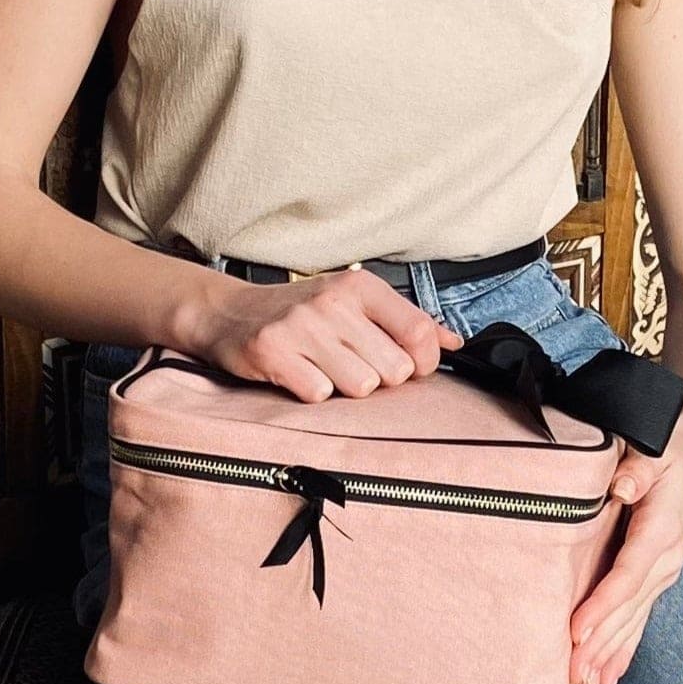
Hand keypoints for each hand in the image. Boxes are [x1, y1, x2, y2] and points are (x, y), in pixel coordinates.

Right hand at [183, 266, 456, 400]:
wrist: (229, 312)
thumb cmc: (300, 312)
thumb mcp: (354, 304)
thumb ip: (407, 321)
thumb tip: (453, 342)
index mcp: (360, 288)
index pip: (419, 333)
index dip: (422, 363)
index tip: (406, 368)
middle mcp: (333, 303)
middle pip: (393, 370)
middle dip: (377, 378)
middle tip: (350, 365)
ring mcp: (302, 328)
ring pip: (360, 386)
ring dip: (343, 388)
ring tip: (323, 369)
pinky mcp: (273, 353)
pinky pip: (318, 395)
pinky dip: (311, 393)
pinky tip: (298, 375)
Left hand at [570, 411, 682, 683]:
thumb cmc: (674, 449)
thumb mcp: (655, 449)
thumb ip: (636, 471)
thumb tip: (620, 488)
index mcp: (661, 532)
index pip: (627, 577)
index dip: (602, 607)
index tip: (577, 632)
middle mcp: (666, 560)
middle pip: (629, 610)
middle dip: (600, 645)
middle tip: (571, 675)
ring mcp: (665, 573)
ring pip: (634, 622)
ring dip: (610, 655)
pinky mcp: (659, 578)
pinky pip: (640, 620)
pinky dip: (624, 650)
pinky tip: (608, 678)